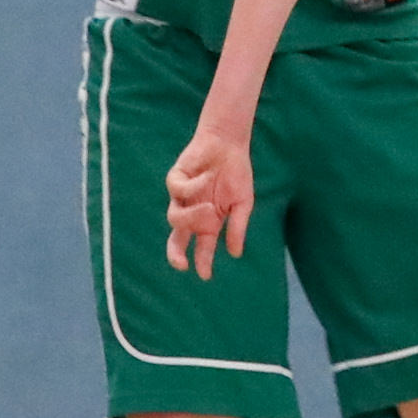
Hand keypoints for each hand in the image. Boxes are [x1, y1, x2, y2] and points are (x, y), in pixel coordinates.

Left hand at [163, 128, 256, 274]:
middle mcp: (192, 212)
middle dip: (176, 254)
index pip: (202, 247)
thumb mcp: (243, 202)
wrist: (228, 142)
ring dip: (192, 218)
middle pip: (177, 238)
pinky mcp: (175, 179)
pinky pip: (178, 191)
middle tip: (181, 264)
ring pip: (175, 218)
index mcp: (208, 221)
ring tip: (210, 210)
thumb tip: (235, 254)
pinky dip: (193, 187)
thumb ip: (237, 227)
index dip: (203, 261)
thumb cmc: (236, 172)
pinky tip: (207, 177)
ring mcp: (182, 197)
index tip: (205, 275)